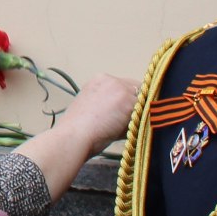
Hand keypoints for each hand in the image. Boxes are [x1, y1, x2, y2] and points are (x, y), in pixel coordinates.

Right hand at [13, 73, 140, 202]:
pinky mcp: (128, 102)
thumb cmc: (77, 130)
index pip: (125, 86)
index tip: (121, 115)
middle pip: (136, 90)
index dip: (126, 101)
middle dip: (134, 106)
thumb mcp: (90, 107)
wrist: (73, 136)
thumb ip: (108, 104)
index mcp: (99, 79)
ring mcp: (121, 89)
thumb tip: (127, 113)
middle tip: (122, 124)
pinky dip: (138, 124)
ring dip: (137, 115)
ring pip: (142, 102)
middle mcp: (111, 79)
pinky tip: (122, 131)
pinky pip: (143, 113)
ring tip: (120, 129)